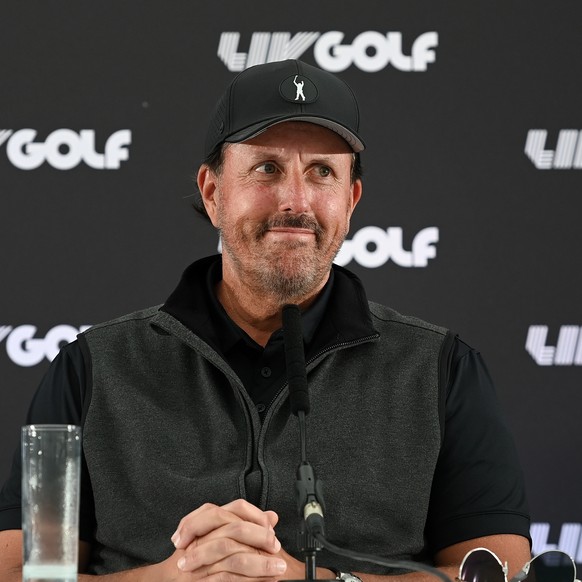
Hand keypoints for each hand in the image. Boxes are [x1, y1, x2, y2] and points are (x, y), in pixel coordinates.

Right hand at [168, 499, 287, 580]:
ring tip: (277, 568)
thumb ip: (244, 526)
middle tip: (276, 547)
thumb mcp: (218, 539)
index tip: (271, 527)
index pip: (235, 508)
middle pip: (235, 529)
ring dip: (260, 564)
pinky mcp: (200, 581)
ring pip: (234, 557)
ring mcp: (198, 561)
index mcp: (207, 524)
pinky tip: (264, 581)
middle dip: (260, 538)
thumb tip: (272, 516)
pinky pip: (227, 579)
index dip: (256, 516)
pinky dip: (249, 581)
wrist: (169, 581)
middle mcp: (201, 538)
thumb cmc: (196, 561)